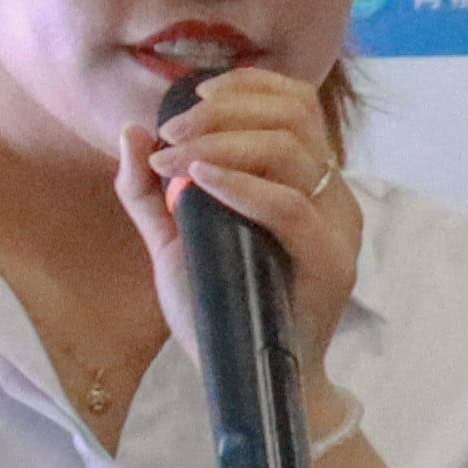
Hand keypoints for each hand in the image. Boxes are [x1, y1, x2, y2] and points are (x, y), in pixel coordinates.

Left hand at [123, 63, 362, 358]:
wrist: (247, 382)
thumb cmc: (219, 313)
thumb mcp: (173, 242)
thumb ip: (150, 191)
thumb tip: (131, 130)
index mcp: (307, 184)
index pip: (297, 104)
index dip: (247, 85)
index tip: (190, 96)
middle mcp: (331, 198)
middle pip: (296, 116)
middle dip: (224, 111)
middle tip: (170, 133)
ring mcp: (337, 229)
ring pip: (293, 151)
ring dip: (224, 141)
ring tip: (174, 158)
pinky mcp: (331, 263)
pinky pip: (290, 207)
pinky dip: (240, 185)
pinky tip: (198, 180)